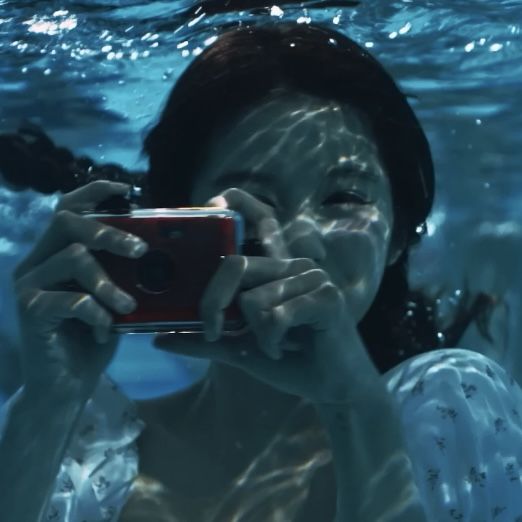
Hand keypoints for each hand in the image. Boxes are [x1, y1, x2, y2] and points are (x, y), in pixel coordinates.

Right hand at [13, 180, 148, 399]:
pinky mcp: (28, 310)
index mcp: (56, 252)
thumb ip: (122, 272)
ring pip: (73, 259)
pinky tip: (106, 331)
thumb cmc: (94, 338)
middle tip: (140, 252)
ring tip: (128, 307)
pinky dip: (97, 313)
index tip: (129, 190)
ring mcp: (27, 284)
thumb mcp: (114, 297)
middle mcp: (36, 261)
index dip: (95, 192)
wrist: (66, 386)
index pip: (69, 209)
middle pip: (67, 222)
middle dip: (110, 233)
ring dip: (109, 284)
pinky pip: (69, 299)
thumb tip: (155, 248)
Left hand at [153, 188, 376, 403]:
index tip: (211, 201)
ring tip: (272, 346)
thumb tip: (160, 338)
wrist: (330, 386)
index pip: (258, 222)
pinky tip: (285, 350)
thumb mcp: (237, 348)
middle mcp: (292, 266)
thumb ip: (204, 340)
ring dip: (255, 335)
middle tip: (212, 332)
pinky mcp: (327, 297)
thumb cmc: (288, 360)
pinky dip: (271, 341)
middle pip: (235, 265)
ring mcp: (312, 278)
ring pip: (254, 298)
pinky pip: (276, 314)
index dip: (239, 202)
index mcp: (274, 270)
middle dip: (213, 304)